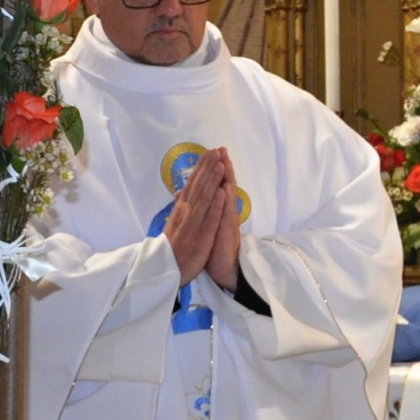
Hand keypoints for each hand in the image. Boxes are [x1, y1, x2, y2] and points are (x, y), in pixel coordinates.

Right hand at [161, 149, 229, 284]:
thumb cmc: (174, 247)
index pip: (192, 184)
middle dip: (207, 168)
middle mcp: (187, 212)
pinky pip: (209, 218)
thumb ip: (179, 207)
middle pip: (198, 186)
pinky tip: (223, 192)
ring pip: (205, 198)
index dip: (201, 168)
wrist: (168, 269)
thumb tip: (180, 192)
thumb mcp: (174, 223)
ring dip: (212, 181)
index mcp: (182, 209)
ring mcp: (194, 223)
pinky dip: (216, 205)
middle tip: (216, 150)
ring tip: (220, 164)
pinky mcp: (201, 235)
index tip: (209, 153)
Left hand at [207, 151, 240, 289]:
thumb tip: (192, 195)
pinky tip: (225, 191)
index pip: (216, 187)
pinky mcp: (226, 234)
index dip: (214, 170)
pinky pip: (225, 216)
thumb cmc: (214, 250)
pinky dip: (225, 203)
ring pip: (227, 198)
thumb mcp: (206, 228)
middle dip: (222, 168)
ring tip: (225, 162)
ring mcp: (226, 223)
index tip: (212, 153)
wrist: (225, 271)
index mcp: (217, 211)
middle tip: (221, 149)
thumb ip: (204, 211)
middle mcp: (224, 214)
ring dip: (226, 179)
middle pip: (224, 187)